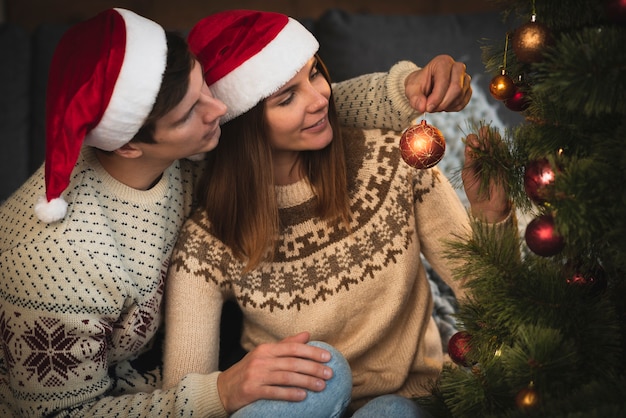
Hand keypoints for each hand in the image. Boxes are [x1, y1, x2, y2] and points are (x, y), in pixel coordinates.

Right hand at [216, 332, 333, 413]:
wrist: (222, 389)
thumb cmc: (249, 370)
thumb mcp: (265, 355)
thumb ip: (286, 345)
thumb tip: (307, 334)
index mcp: (266, 349)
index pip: (293, 348)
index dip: (311, 351)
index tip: (328, 357)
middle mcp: (261, 360)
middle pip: (292, 362)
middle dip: (313, 368)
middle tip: (330, 373)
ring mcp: (256, 375)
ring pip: (286, 377)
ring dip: (306, 382)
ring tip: (322, 386)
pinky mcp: (251, 391)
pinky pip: (275, 392)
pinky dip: (290, 394)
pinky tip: (303, 396)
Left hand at [404, 54, 471, 112]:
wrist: (424, 87)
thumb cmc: (419, 84)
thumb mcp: (411, 90)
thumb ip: (415, 98)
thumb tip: (422, 107)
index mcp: (442, 62)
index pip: (444, 81)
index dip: (436, 97)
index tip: (427, 107)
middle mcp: (457, 67)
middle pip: (457, 88)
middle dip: (443, 103)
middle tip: (431, 108)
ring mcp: (464, 78)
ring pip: (460, 97)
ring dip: (446, 106)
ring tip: (435, 105)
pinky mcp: (467, 89)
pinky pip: (463, 102)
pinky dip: (452, 108)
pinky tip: (443, 105)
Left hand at [462, 127, 510, 222]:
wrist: (487, 205)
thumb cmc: (474, 190)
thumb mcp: (468, 174)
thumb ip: (470, 161)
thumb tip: (470, 147)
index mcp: (474, 157)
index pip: (473, 142)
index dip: (473, 140)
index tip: (473, 147)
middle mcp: (485, 156)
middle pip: (486, 139)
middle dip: (484, 134)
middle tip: (483, 135)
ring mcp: (496, 159)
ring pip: (496, 144)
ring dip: (492, 138)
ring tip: (489, 136)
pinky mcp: (505, 165)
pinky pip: (504, 153)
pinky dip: (501, 148)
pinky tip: (497, 145)